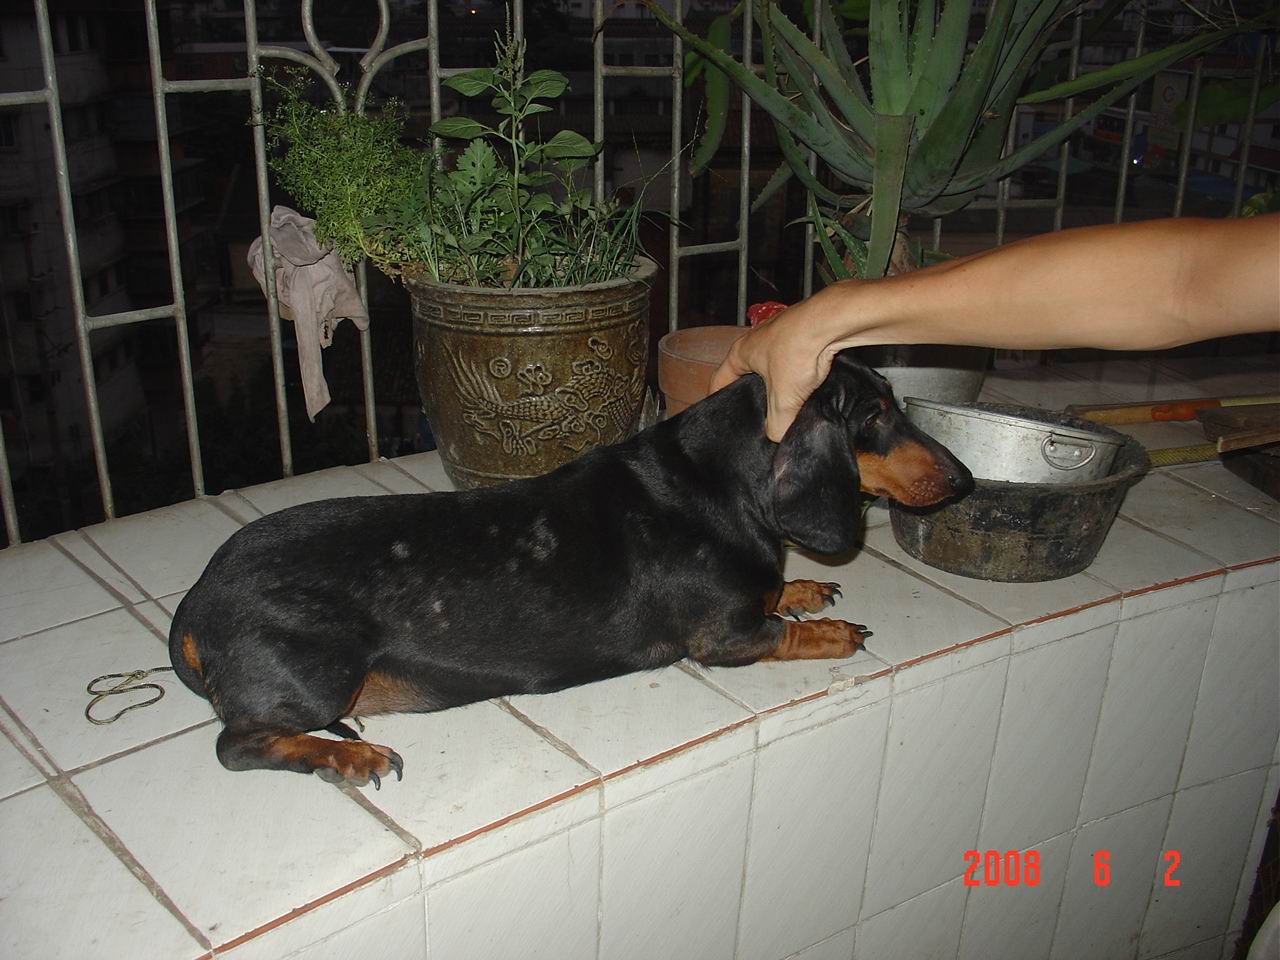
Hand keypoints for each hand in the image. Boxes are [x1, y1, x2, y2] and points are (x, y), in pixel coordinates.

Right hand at [710, 294, 843, 441]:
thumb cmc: (797, 349)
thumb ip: (777, 423)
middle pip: (747, 375)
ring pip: (773, 368)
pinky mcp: (802, 335)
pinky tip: (808, 389)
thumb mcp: (783, 397)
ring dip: (779, 385)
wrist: (832, 322)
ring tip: (785, 405)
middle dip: (753, 395)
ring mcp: (780, 335)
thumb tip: (776, 435)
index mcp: (741, 353)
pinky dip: (798, 376)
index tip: (720, 414)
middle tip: (757, 417)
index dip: (717, 399)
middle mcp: (757, 341)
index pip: (720, 380)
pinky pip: (793, 361)